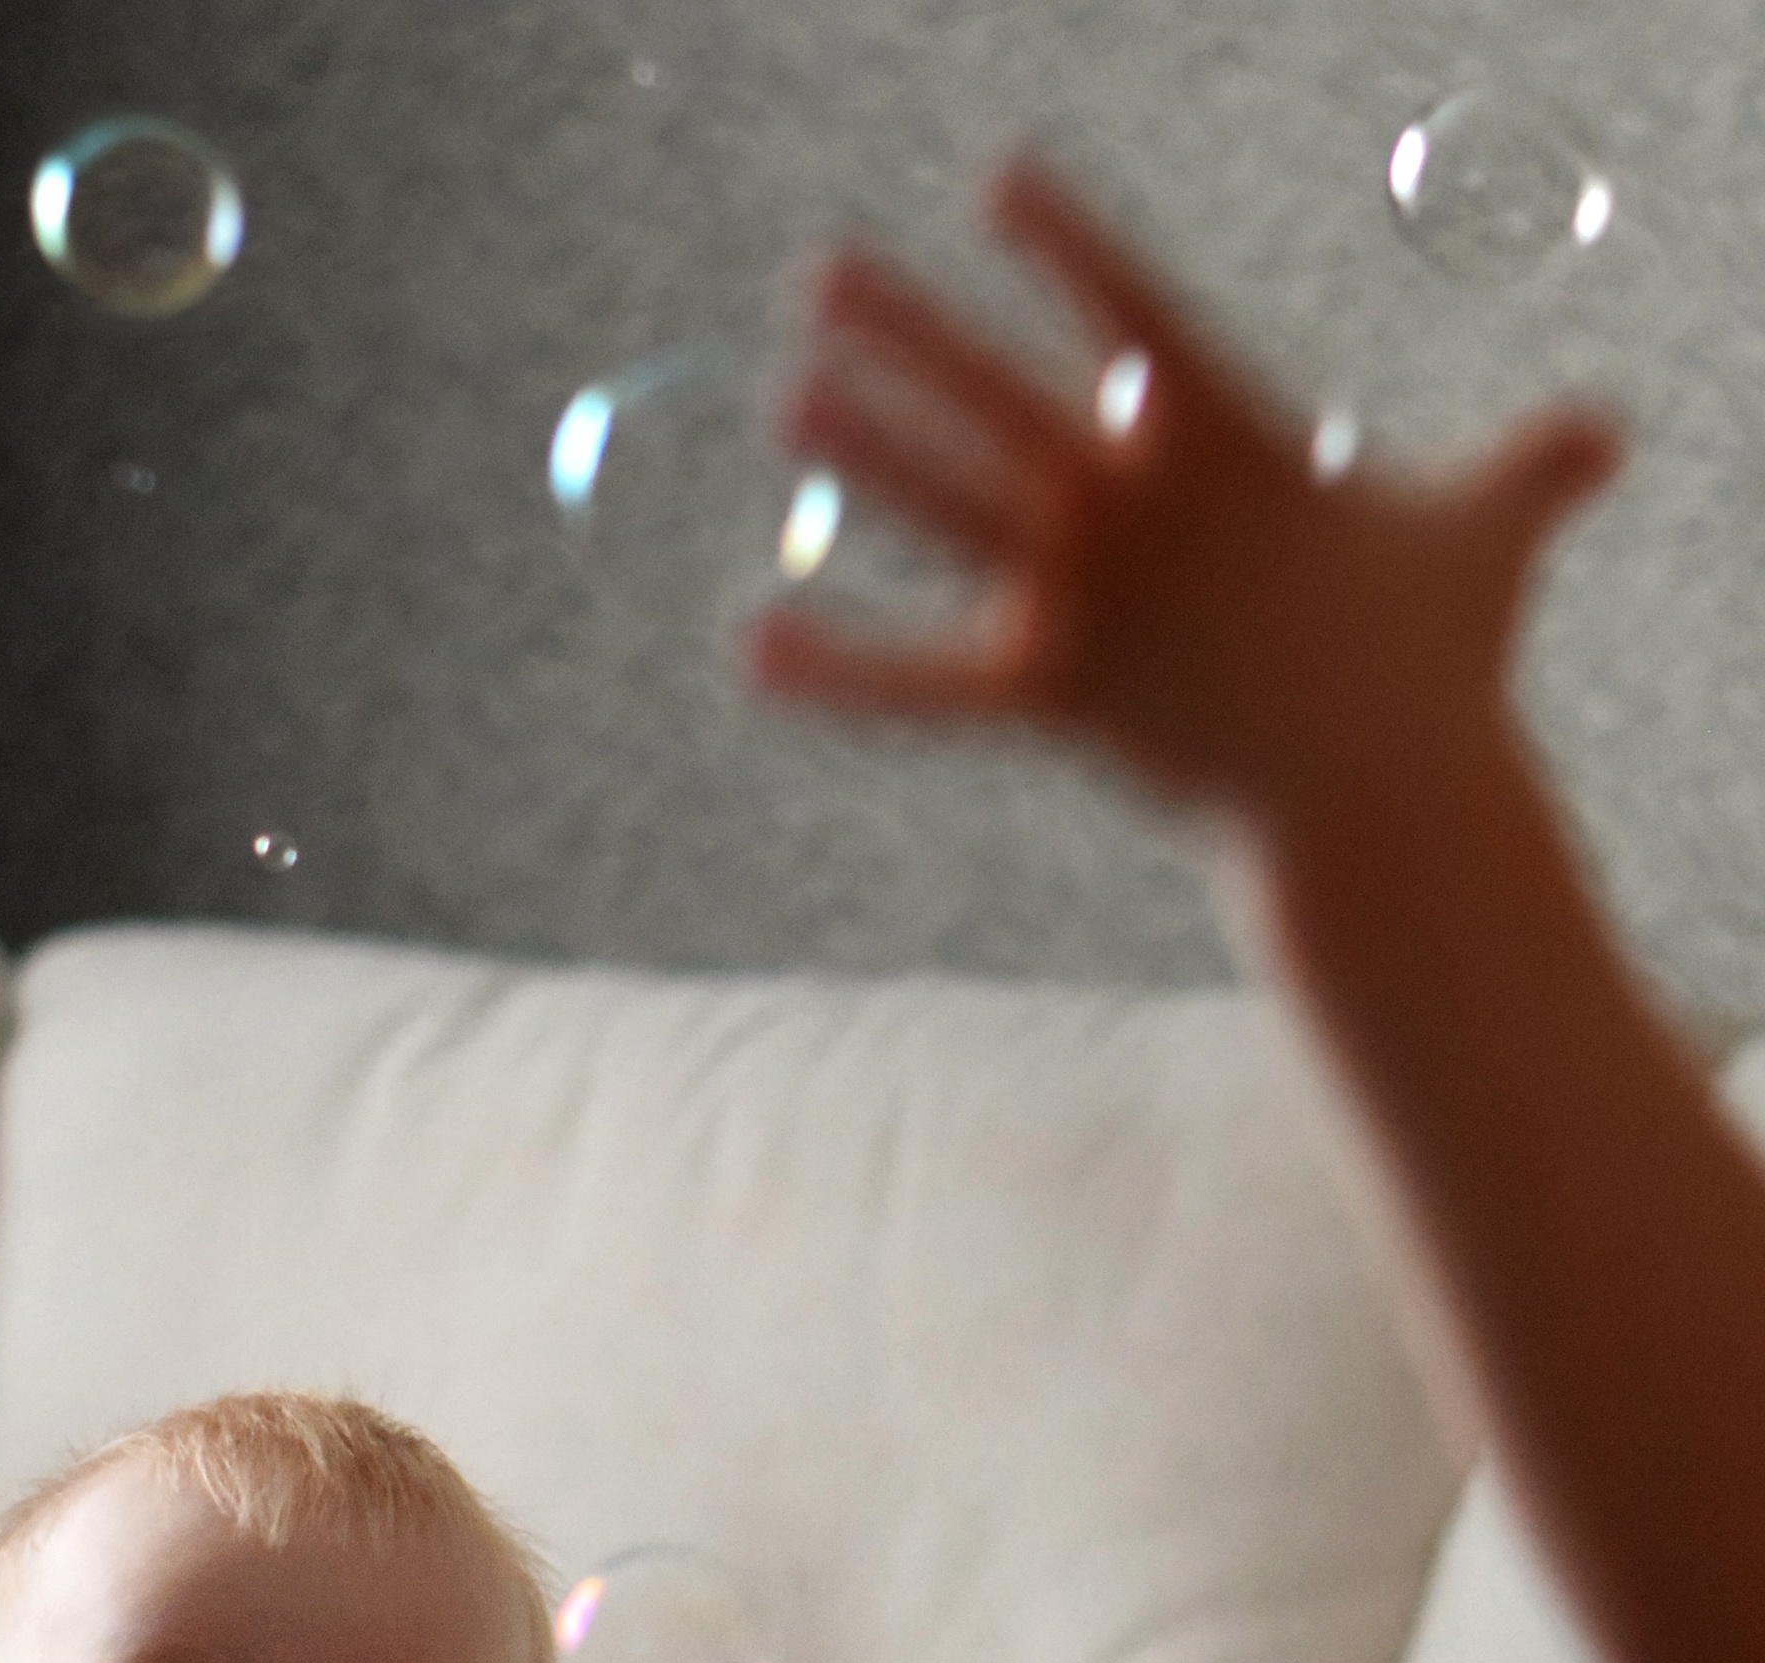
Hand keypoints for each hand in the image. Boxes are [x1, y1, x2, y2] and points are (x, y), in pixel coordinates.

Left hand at [751, 158, 1620, 842]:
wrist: (1381, 793)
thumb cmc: (1431, 661)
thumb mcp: (1487, 540)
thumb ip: (1529, 473)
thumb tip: (1604, 441)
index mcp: (1225, 440)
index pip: (1129, 309)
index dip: (1063, 239)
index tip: (999, 178)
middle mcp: (1139, 506)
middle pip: (1001, 395)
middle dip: (911, 328)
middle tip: (822, 269)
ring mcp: (1087, 600)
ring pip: (950, 507)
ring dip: (863, 446)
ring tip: (784, 388)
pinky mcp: (1052, 696)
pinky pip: (919, 687)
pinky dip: (834, 672)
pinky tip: (749, 646)